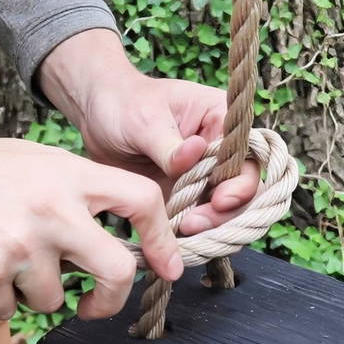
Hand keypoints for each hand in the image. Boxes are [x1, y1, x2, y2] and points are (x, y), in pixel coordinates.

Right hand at [0, 94, 181, 319]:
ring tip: (2, 257)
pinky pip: (10, 310)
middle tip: (97, 304)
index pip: (143, 200)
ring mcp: (21, 246)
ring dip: (34, 292)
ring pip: (55, 299)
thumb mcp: (35, 162)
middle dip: (114, 298)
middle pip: (118, 270)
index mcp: (70, 174)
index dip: (162, 238)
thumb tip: (116, 236)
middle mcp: (54, 210)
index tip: (165, 265)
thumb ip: (79, 193)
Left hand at [37, 29, 260, 234]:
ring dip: (212, 226)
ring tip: (184, 230)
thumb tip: (197, 152)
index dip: (240, 183)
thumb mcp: (144, 121)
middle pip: (243, 188)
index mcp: (221, 120)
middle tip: (195, 223)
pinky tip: (175, 238)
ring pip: (227, 210)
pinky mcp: (188, 196)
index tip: (218, 200)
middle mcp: (221, 150)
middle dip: (226, 212)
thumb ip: (170, 145)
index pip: (247, 156)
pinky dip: (194, 233)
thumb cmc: (123, 104)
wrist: (96, 117)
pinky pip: (200, 219)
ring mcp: (205, 175)